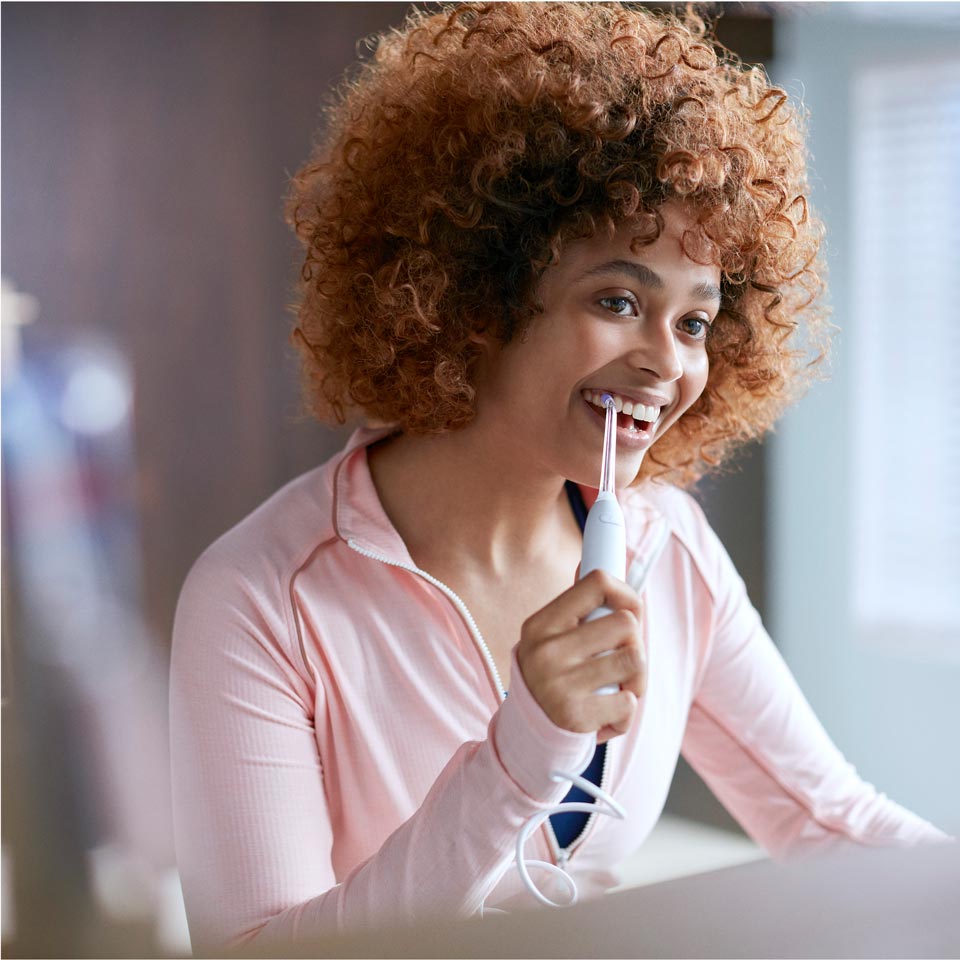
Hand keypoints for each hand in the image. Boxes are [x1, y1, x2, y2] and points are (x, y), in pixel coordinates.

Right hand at [515, 569, 645, 743]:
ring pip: (635, 661)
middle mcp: (546, 651)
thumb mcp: (551, 638)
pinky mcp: (575, 716)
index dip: (626, 593)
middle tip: (619, 660)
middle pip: (626, 623)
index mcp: (541, 624)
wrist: (528, 735)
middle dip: (633, 643)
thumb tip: (591, 559)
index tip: (631, 608)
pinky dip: (626, 711)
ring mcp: (559, 684)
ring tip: (618, 688)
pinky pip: (629, 702)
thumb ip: (576, 606)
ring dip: (637, 679)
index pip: (596, 583)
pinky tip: (605, 714)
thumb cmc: (551, 676)